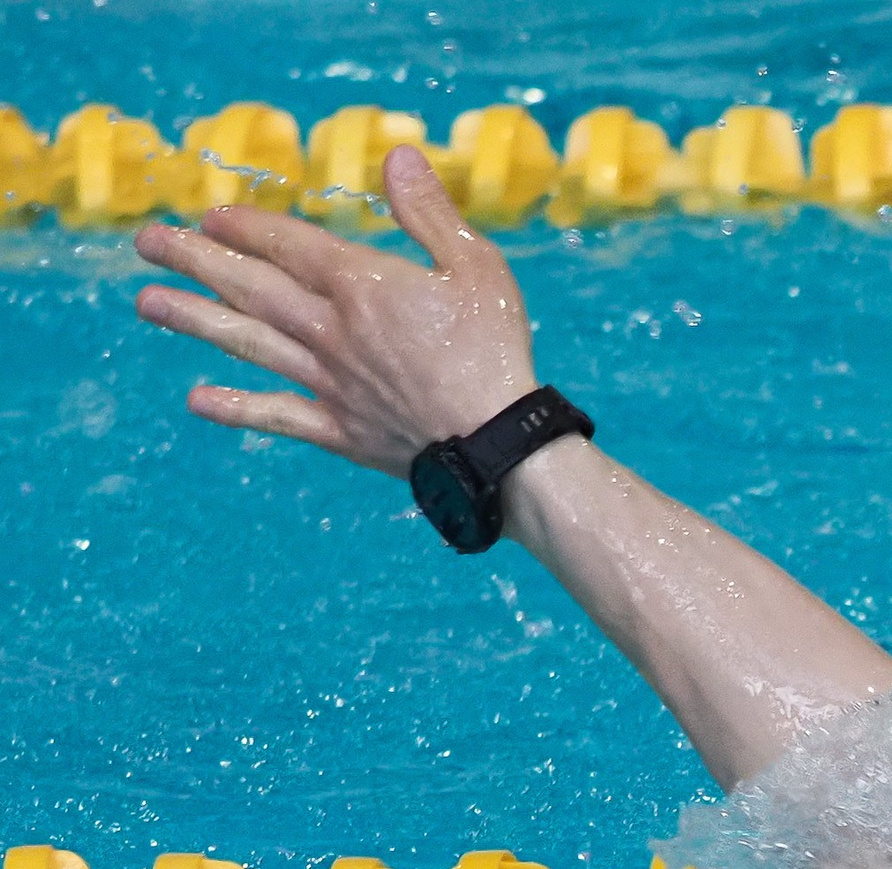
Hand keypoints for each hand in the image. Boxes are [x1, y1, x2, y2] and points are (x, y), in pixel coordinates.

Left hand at [133, 145, 537, 475]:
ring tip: (147, 303)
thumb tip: (399, 158)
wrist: (499, 444)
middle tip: (147, 243)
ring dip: (194, 320)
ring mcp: (330, 382)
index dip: (246, 227)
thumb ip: (430, 213)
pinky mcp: (340, 430)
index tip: (210, 216)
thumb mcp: (478, 267)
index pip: (288, 246)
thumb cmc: (497, 352)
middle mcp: (331, 331)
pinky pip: (278, 415)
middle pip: (251, 287)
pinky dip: (237, 408)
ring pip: (249, 343)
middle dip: (195, 260)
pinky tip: (197, 400)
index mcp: (363, 286)